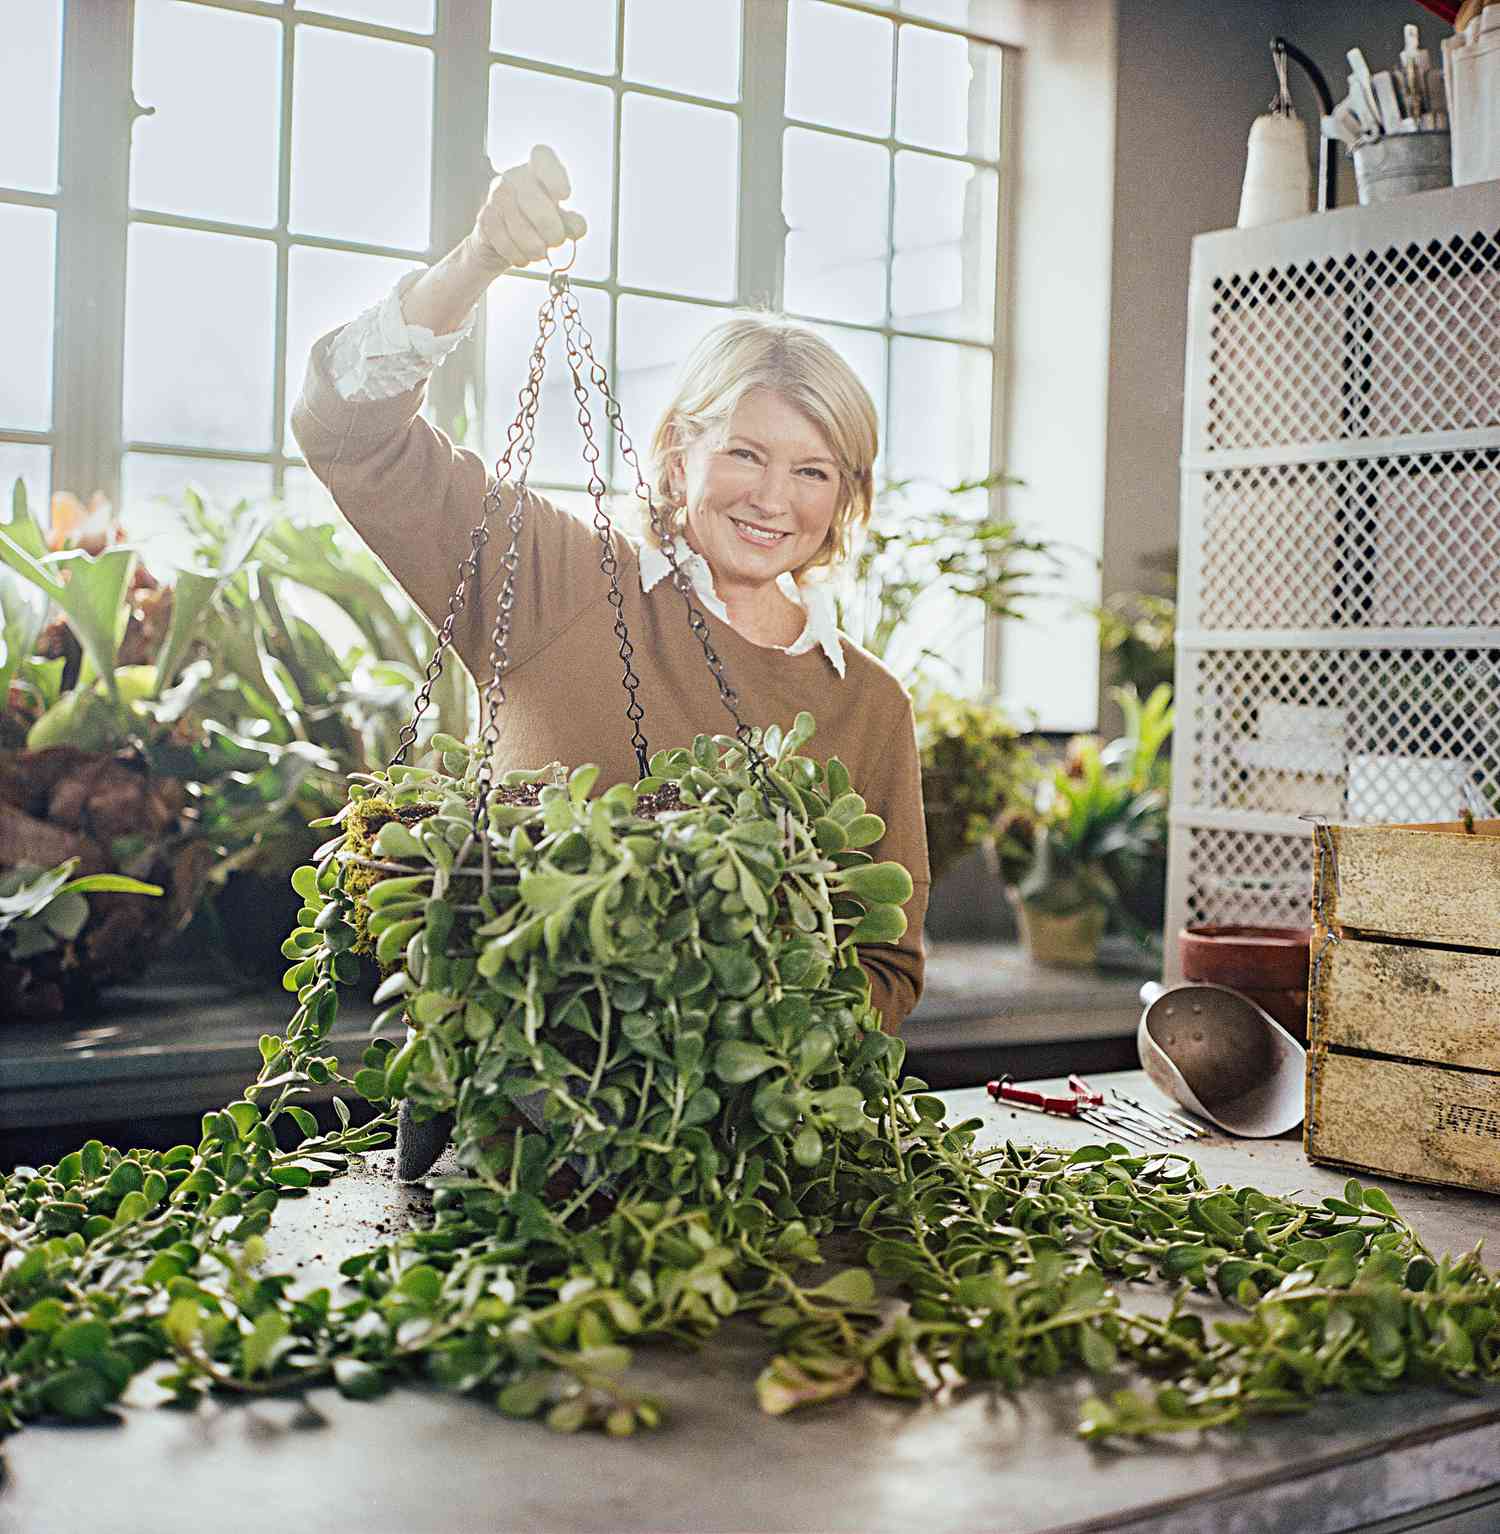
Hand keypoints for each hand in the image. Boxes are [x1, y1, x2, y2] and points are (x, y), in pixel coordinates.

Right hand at [468, 144, 586, 273]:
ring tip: (540, 251)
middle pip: (532, 199)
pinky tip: (524, 255)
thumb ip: (572, 223)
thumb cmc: (536, 223)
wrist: (503, 242)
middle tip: (557, 240)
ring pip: (519, 227)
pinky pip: (505, 242)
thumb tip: (577, 228)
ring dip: (535, 248)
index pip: (542, 156)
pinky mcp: (486, 218)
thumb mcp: (559, 220)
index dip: (554, 176)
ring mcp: (497, 196)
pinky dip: (519, 256)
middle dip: (550, 228)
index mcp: (536, 171)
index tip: (565, 196)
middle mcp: (514, 178)